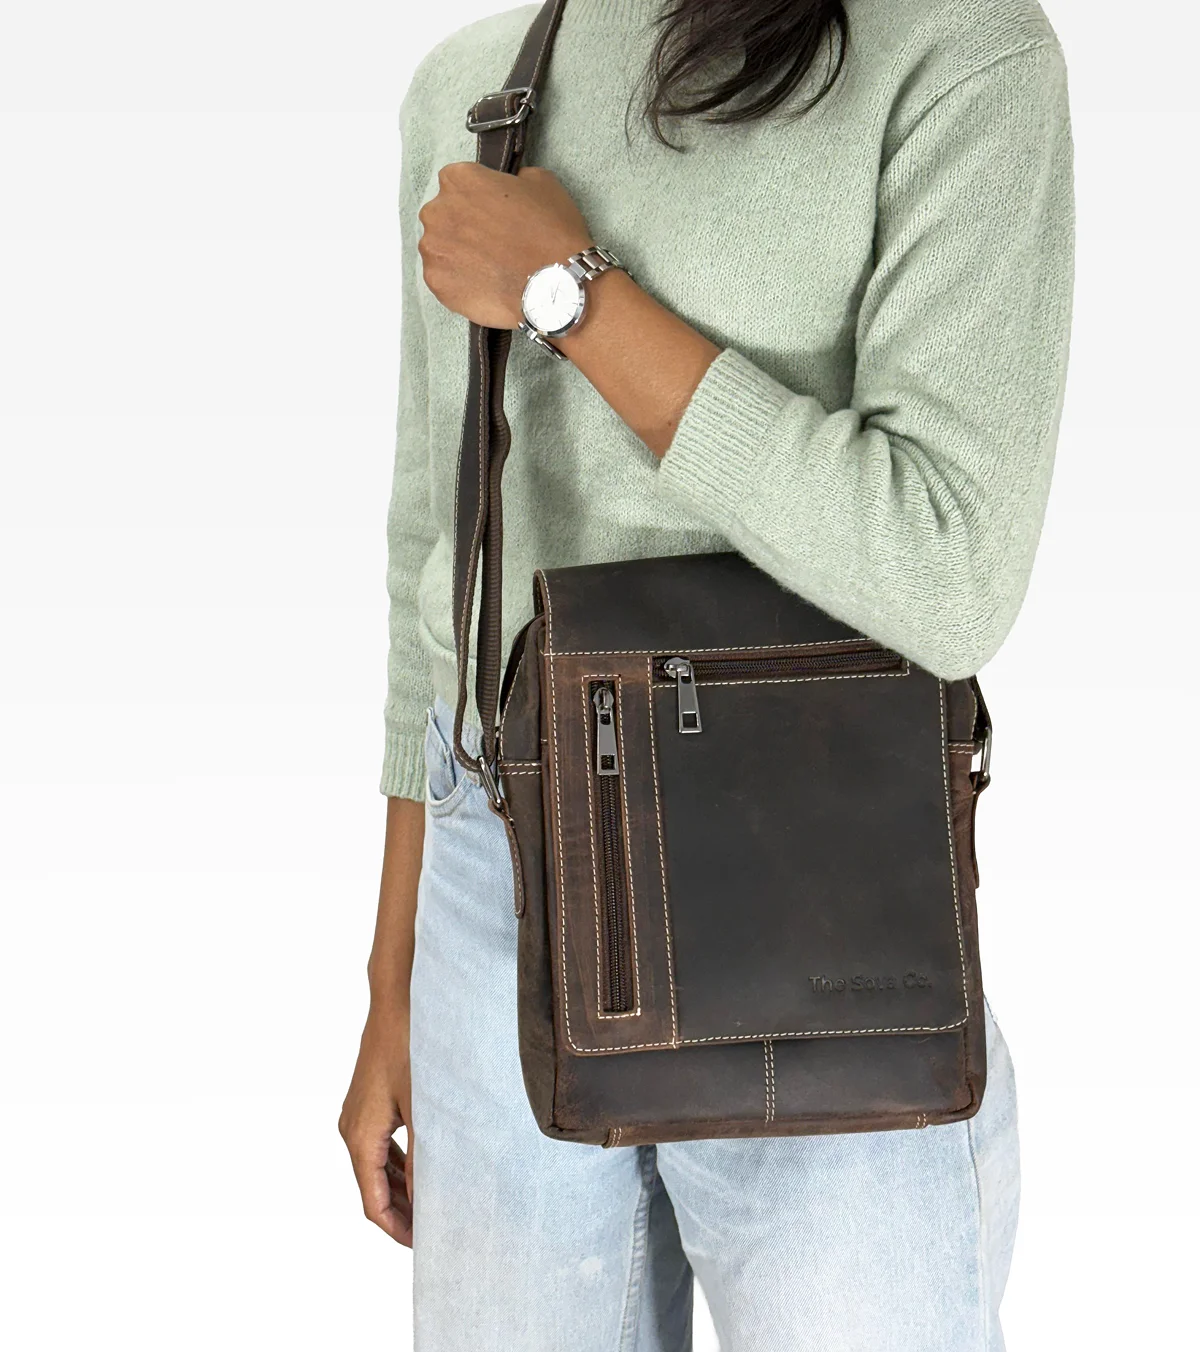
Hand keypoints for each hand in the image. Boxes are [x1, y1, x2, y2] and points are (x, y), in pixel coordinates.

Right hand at [339, 1004, 414, 1245]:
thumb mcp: (423, 1107)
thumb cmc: (410, 1047)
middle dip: (400, 1213)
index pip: (373, 1202)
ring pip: (374, 1167)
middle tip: (432, 1230)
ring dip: (398, 1189)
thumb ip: (424, 1155)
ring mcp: (357, 1116)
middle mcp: (351, 1130)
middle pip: (372, 1188)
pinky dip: (396, 1164)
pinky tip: (419, 1170)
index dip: (396, 1228)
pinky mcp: (367, 1103)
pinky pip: (378, 1146)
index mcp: (360, 1137)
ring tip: (430, 1206)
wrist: (395, 1002)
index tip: (422, 1244)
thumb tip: (428, 1196)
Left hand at [417, 163, 593, 328]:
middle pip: (444, 216)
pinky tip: (483, 286)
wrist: (553, 287)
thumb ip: (514, 179)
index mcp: (459, 179)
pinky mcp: (435, 282)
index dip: (477, 200)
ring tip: (488, 269)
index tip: (492, 214)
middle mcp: (437, 210)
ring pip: (440, 249)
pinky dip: (458, 283)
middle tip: (492, 244)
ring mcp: (432, 249)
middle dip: (463, 227)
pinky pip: (443, 279)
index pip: (458, 183)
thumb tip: (510, 185)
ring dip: (458, 256)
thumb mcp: (541, 183)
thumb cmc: (550, 232)